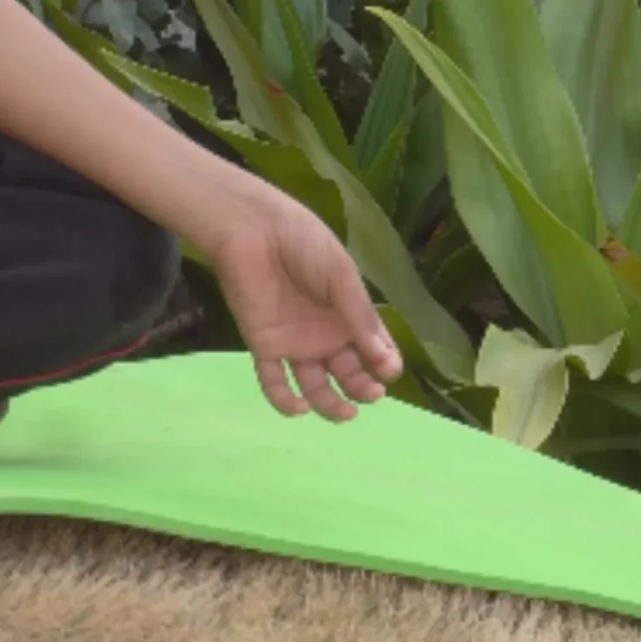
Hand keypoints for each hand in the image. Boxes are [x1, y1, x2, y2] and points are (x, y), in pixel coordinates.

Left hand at [205, 187, 402, 421]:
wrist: (252, 229)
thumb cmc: (303, 243)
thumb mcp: (340, 275)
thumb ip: (360, 316)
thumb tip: (385, 360)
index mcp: (349, 316)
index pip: (374, 351)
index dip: (385, 365)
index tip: (388, 371)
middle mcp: (325, 335)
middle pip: (350, 374)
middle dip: (363, 388)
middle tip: (371, 392)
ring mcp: (295, 344)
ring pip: (316, 387)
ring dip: (331, 406)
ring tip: (344, 412)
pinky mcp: (264, 346)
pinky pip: (274, 383)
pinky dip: (285, 402)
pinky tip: (300, 408)